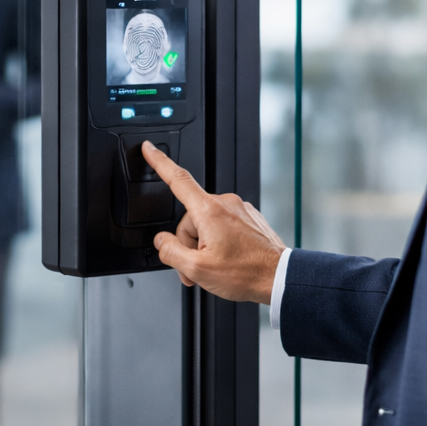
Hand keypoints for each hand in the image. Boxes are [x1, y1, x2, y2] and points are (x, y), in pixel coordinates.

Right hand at [145, 141, 285, 303]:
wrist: (278, 276)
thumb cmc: (245, 272)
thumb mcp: (197, 269)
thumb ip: (171, 252)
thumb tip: (161, 241)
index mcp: (209, 211)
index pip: (177, 179)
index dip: (159, 162)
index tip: (149, 149)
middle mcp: (225, 203)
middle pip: (190, 218)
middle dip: (188, 244)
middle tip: (195, 268)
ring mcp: (239, 209)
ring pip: (206, 224)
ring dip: (204, 246)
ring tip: (214, 268)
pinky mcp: (248, 217)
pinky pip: (223, 225)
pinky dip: (219, 242)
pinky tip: (227, 260)